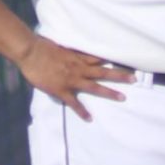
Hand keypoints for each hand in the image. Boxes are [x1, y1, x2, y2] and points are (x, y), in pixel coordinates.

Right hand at [17, 34, 134, 120]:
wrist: (30, 52)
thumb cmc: (42, 46)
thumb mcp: (60, 46)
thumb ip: (69, 51)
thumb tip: (73, 51)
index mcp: (78, 57)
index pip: (99, 59)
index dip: (112, 61)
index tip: (125, 62)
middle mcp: (79, 68)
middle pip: (103, 72)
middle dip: (119, 75)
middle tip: (134, 79)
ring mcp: (72, 80)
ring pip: (95, 87)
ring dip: (109, 92)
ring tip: (122, 97)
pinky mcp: (62, 90)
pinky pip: (74, 103)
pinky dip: (82, 111)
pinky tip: (89, 119)